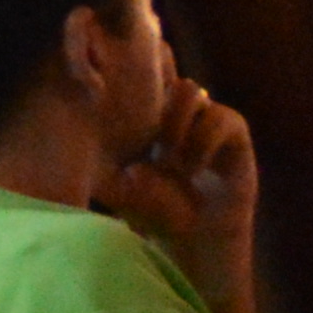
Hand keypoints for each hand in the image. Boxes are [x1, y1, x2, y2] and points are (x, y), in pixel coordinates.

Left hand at [100, 75, 260, 287]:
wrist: (193, 243)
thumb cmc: (151, 212)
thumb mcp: (116, 184)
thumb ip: (98, 162)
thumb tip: (77, 142)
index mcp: (147, 119)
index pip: (142, 78)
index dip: (132, 70)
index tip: (110, 73)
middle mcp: (178, 116)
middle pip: (166, 75)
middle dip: (151, 99)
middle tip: (145, 141)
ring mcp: (207, 124)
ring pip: (192, 92)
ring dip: (176, 122)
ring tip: (168, 160)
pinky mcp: (235, 140)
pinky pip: (224, 118)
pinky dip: (204, 139)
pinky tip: (191, 167)